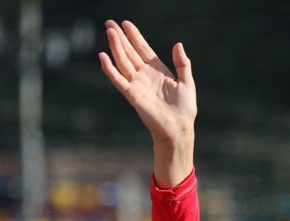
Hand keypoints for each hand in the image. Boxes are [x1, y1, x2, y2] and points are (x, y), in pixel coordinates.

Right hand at [99, 20, 195, 184]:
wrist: (178, 128)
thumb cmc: (184, 109)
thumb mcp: (187, 82)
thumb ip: (182, 64)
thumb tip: (178, 44)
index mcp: (158, 71)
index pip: (142, 49)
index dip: (134, 36)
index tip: (125, 24)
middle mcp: (145, 76)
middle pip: (129, 53)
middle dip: (120, 38)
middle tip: (109, 23)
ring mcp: (137, 85)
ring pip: (123, 62)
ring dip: (116, 48)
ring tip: (109, 32)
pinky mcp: (132, 95)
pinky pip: (118, 80)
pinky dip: (110, 69)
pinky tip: (103, 57)